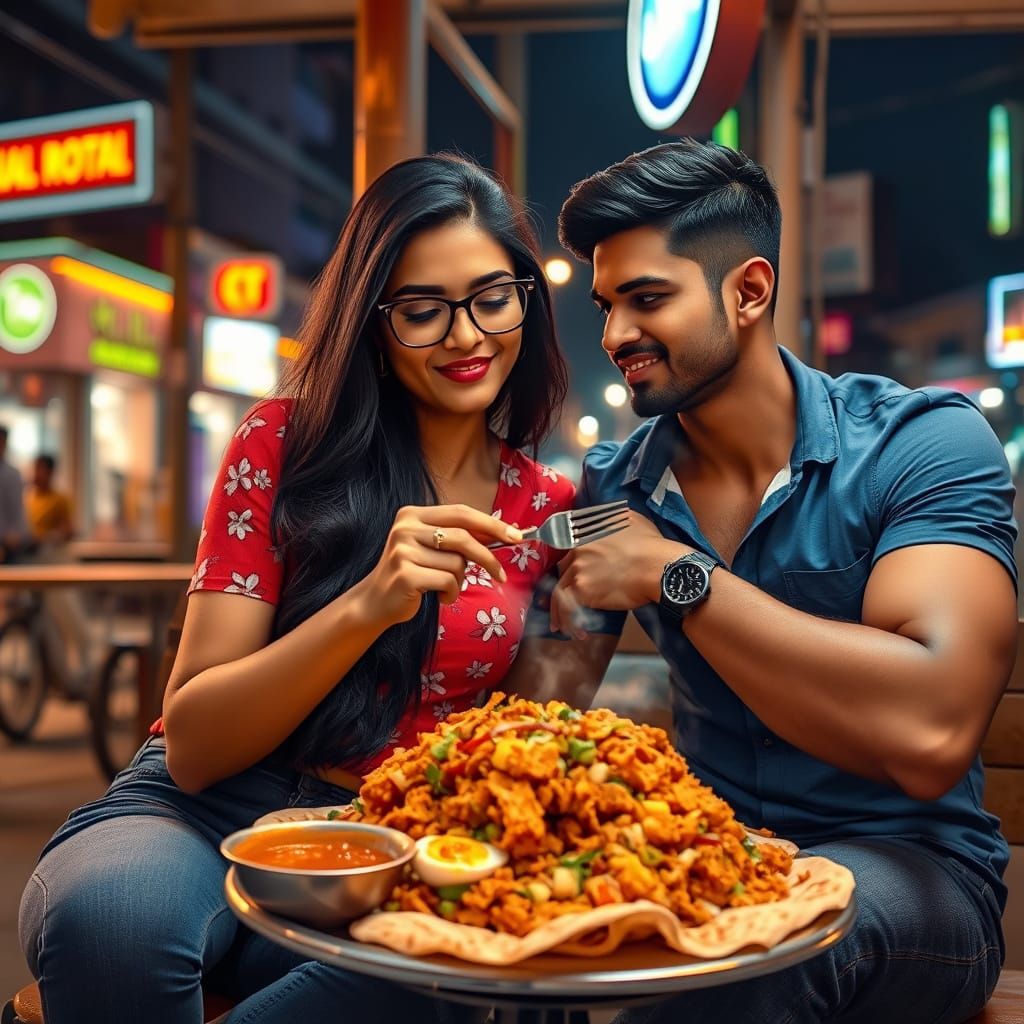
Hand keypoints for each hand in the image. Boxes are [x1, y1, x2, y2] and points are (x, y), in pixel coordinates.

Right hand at [359, 504, 521, 627]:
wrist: (376, 601)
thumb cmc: (412, 573)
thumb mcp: (432, 549)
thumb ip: (459, 538)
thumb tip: (503, 532)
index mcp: (413, 514)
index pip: (461, 512)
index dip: (491, 523)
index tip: (516, 536)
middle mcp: (405, 527)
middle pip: (463, 537)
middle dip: (487, 557)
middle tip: (501, 575)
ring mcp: (403, 550)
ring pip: (457, 563)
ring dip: (459, 581)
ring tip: (445, 587)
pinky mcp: (406, 574)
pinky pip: (448, 581)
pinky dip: (451, 594)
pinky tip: (438, 597)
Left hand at [551, 511, 687, 632]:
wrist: (659, 566)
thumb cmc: (652, 545)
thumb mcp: (631, 520)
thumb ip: (612, 519)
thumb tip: (610, 519)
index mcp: (586, 534)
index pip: (568, 553)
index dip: (568, 570)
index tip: (568, 582)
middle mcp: (577, 550)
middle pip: (561, 572)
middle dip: (561, 589)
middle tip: (562, 605)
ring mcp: (578, 569)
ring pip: (559, 591)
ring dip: (558, 611)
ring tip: (561, 626)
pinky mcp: (583, 589)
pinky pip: (566, 607)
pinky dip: (568, 621)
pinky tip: (578, 632)